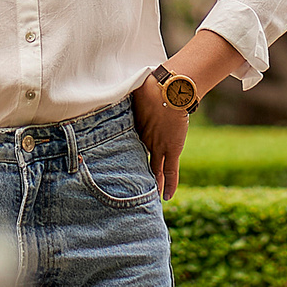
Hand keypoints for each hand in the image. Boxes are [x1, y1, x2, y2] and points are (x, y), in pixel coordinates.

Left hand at [132, 75, 189, 198]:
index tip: (114, 166)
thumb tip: (120, 85)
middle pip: (136, 162)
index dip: (122, 157)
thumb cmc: (153, 85)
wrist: (168, 88)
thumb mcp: (137, 91)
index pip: (127, 148)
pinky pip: (170, 170)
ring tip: (147, 200)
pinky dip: (169, 184)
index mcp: (135, 128)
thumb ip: (129, 93)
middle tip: (126, 189)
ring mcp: (158, 145)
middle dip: (133, 175)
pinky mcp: (172, 148)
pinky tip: (166, 197)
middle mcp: (145, 140)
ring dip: (152, 184)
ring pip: (153, 170)